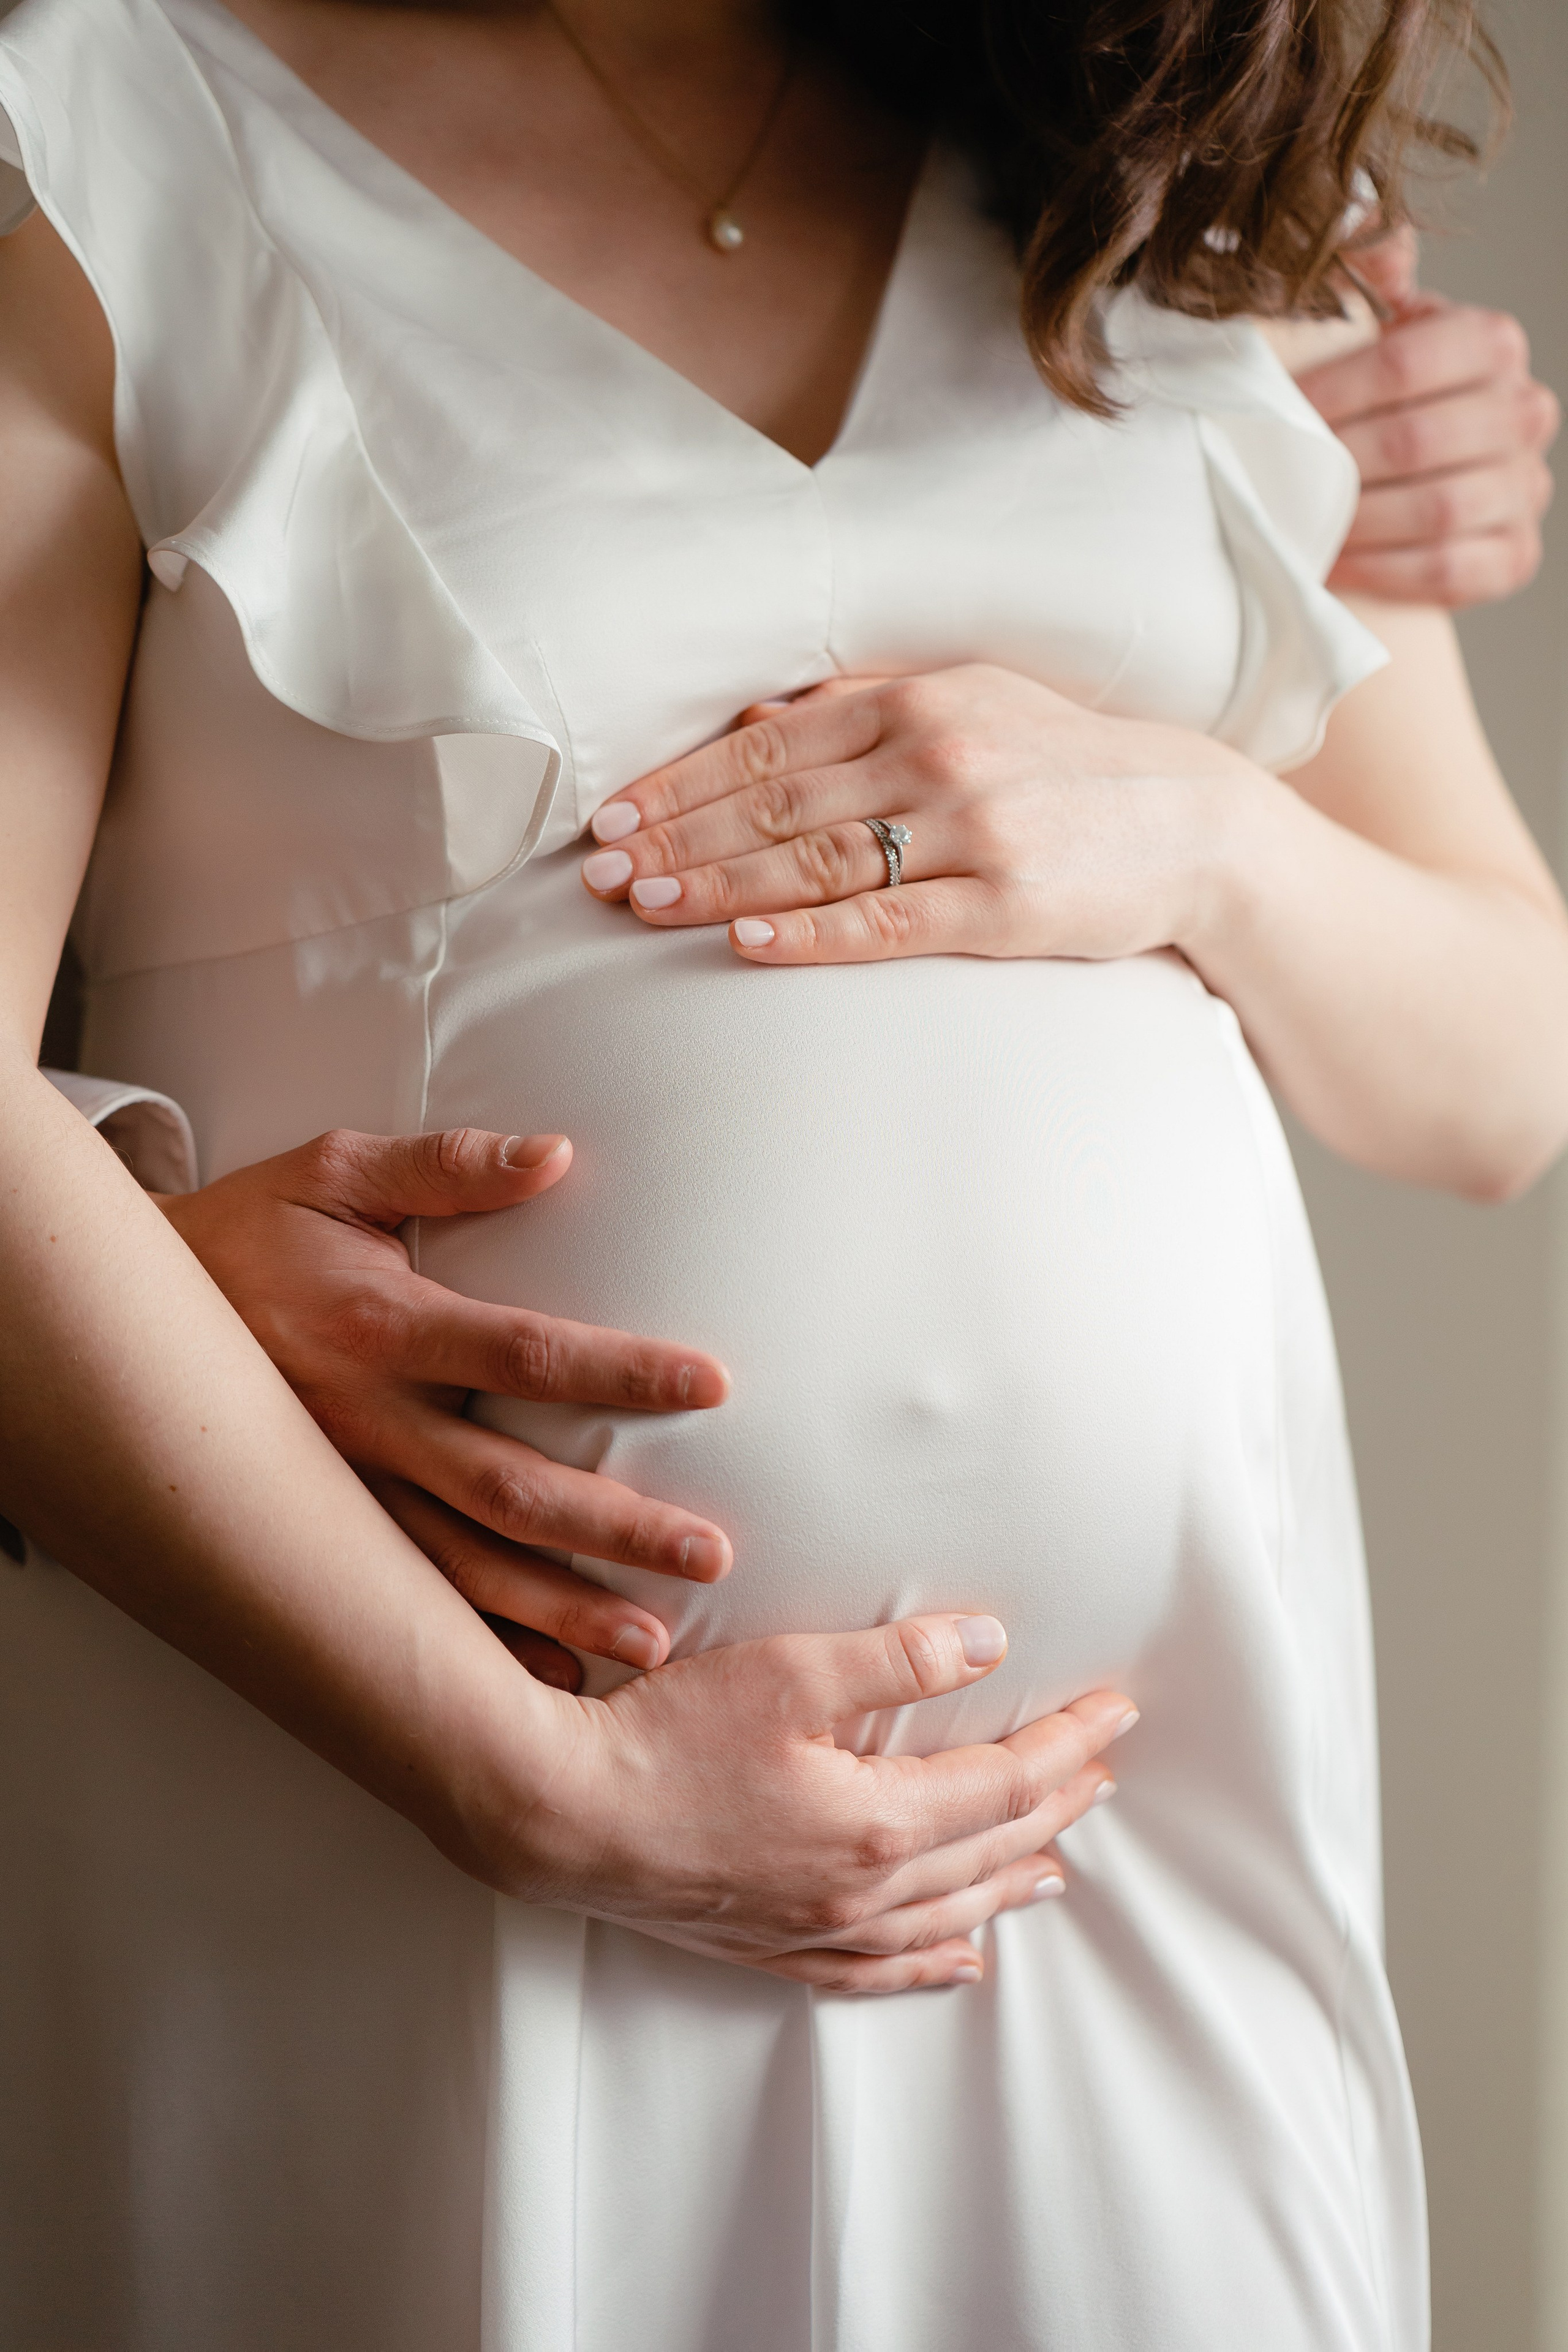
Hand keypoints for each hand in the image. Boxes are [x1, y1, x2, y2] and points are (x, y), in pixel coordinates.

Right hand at [157, 1126, 732, 1688]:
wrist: (132, 1317)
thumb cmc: (252, 1230)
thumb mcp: (334, 1172)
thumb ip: (447, 1164)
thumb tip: (556, 1154)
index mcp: (377, 1326)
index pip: (522, 1353)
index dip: (617, 1372)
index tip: (711, 1384)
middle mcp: (365, 1421)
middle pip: (509, 1486)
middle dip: (613, 1525)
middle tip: (710, 1554)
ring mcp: (346, 1487)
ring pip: (465, 1566)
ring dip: (560, 1608)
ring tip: (651, 1644)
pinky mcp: (329, 1527)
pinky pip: (413, 1597)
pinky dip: (482, 1642)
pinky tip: (551, 1675)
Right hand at [499, 1609, 1137, 1991]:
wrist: (560, 1815)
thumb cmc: (665, 1734)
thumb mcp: (790, 1671)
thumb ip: (898, 1659)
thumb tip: (990, 1643)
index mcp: (881, 1821)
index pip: (1010, 1782)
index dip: (1071, 1744)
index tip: (1117, 1713)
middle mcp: (864, 1892)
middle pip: (992, 1850)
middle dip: (1058, 1806)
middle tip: (1104, 1773)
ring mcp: (817, 1928)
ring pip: (948, 1916)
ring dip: (1010, 1883)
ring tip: (1056, 1866)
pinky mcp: (771, 1945)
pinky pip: (878, 1970)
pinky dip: (932, 1962)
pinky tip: (958, 1958)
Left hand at [579, 664, 1233, 965]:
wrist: (1193, 823)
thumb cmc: (1063, 767)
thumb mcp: (971, 704)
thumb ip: (865, 708)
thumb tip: (756, 718)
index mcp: (916, 702)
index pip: (768, 746)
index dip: (679, 784)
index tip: (612, 818)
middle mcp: (936, 754)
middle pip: (774, 803)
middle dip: (676, 840)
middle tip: (598, 875)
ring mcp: (973, 830)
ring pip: (815, 860)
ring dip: (717, 883)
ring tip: (642, 906)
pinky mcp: (1005, 904)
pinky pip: (889, 920)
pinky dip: (811, 932)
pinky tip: (747, 940)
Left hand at [1299, 228, 1558, 607]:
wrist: (1396, 481)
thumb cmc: (1368, 395)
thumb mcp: (1364, 321)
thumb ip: (1362, 267)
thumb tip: (1372, 221)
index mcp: (1491, 341)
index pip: (1406, 362)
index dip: (1331, 395)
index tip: (1274, 417)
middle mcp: (1525, 409)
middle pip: (1418, 442)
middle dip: (1334, 468)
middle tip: (1273, 483)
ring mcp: (1525, 486)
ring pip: (1436, 510)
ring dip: (1354, 525)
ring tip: (1295, 529)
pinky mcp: (1515, 555)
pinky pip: (1449, 570)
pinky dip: (1381, 574)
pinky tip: (1331, 568)